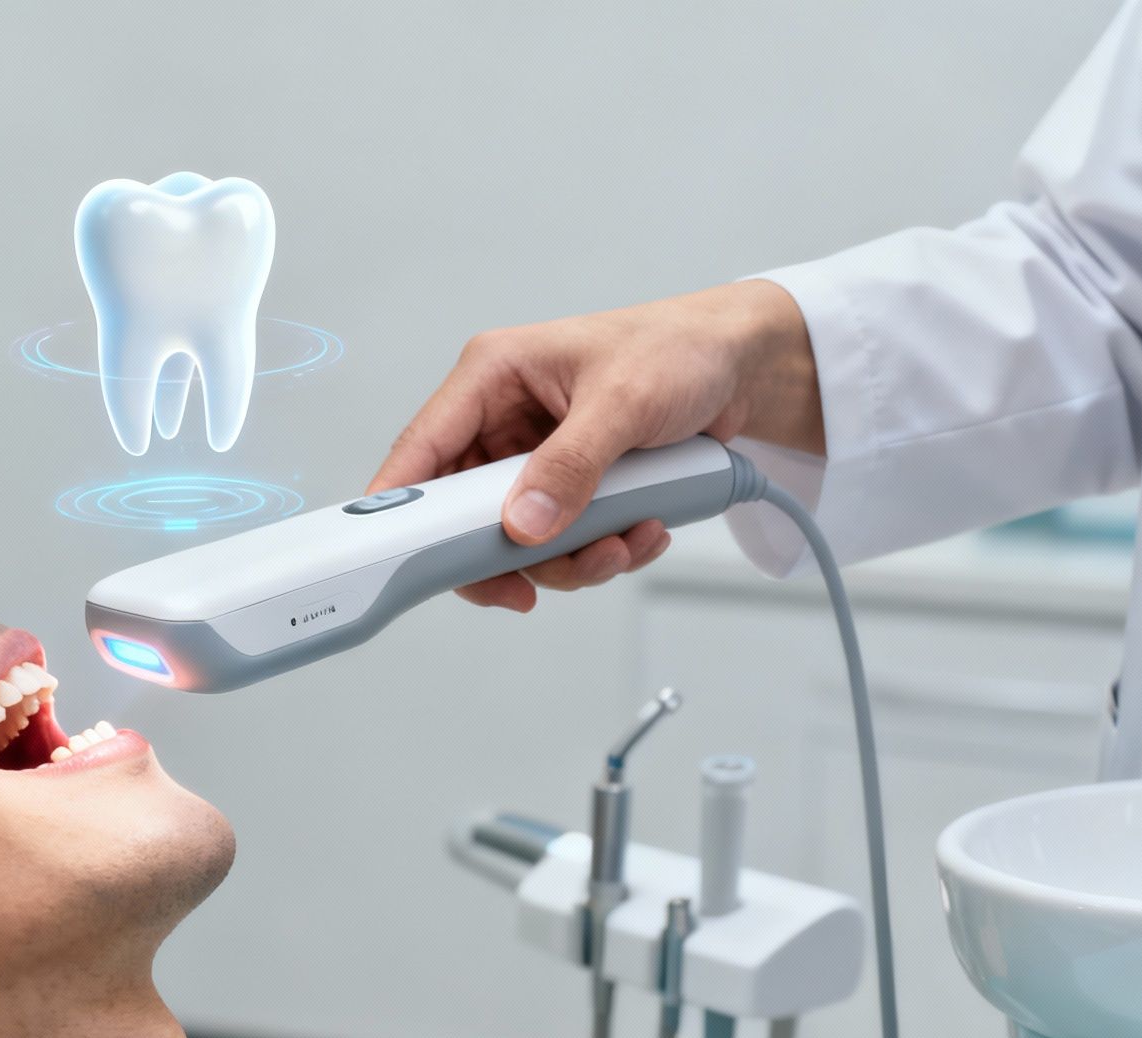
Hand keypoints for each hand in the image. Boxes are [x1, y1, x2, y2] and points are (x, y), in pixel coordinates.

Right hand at [367, 280, 819, 610]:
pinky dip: (603, 552)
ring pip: (519, 540)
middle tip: (536, 583)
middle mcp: (503, 420)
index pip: (423, 447)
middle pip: (465, 513)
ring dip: (573, 559)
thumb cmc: (679, 350)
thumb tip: (525, 524)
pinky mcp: (568, 487)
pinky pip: (563, 544)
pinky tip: (643, 531)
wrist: (740, 367)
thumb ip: (571, 465)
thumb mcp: (623, 402)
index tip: (400, 556)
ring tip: (627, 541)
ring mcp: (534, 459)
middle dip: (513, 552)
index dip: (402, 505)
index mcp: (492, 376)